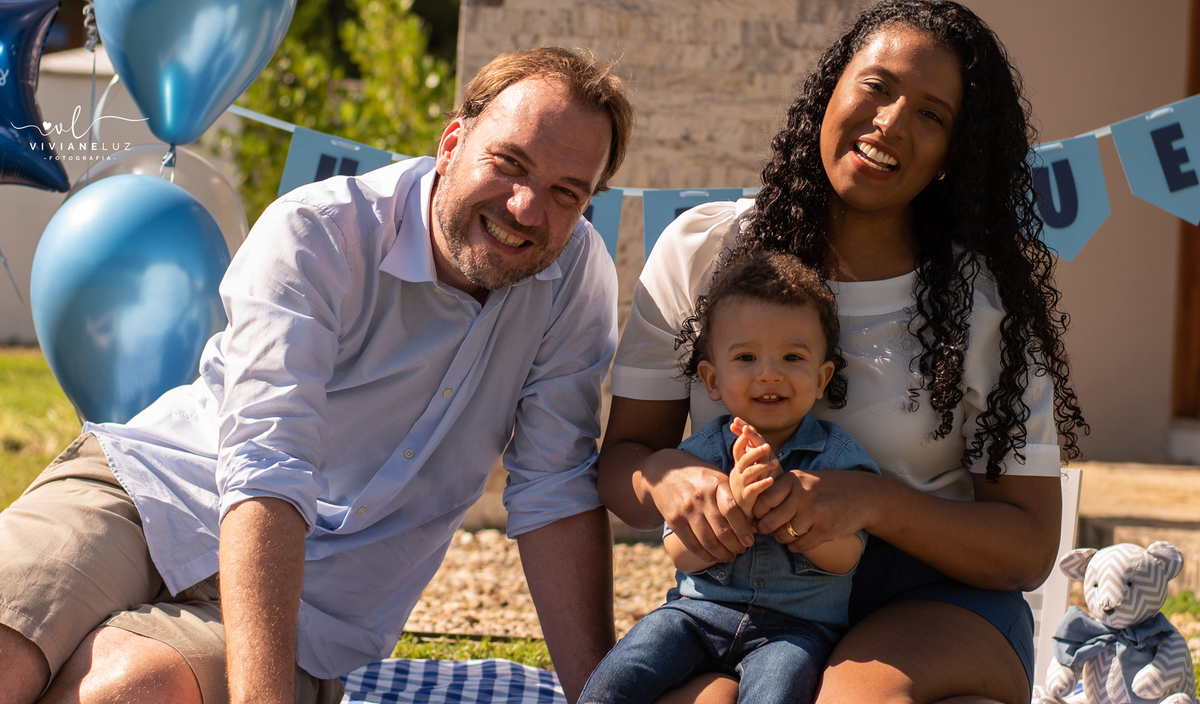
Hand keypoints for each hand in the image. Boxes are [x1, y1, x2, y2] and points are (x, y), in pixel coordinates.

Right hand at [646, 455, 754, 562]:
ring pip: (707, 541)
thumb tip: (752, 524)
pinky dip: (704, 555)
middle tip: (742, 551)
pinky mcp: (673, 520)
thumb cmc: (699, 476)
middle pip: (721, 530)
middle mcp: (700, 497)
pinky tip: (713, 557)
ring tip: (730, 557)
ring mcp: (685, 510)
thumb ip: (733, 496)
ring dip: (721, 554)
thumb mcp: (717, 477)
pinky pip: (691, 544)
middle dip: (735, 546)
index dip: (743, 530)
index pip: (732, 511)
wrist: (664, 471)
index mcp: (715, 484)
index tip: (750, 541)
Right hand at [728, 419, 780, 519]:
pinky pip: (753, 490)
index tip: (746, 427)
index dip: (741, 437)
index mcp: (739, 465)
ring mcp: (741, 486)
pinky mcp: (746, 498)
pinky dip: (762, 484)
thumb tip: (747, 428)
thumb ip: (750, 451)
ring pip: (749, 473)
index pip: (738, 448)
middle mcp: (738, 473)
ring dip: (762, 466)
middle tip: (767, 446)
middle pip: (744, 459)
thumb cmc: (751, 486)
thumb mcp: (751, 468)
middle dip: (754, 451)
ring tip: (775, 462)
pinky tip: (771, 481)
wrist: (745, 512)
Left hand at [753, 468, 876, 551]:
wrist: (863, 496)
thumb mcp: (804, 479)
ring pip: (785, 535)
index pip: (764, 500)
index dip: (757, 512)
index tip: (759, 516)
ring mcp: (815, 513)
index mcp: (794, 479)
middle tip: (765, 530)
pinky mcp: (825, 530)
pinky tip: (797, 541)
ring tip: (785, 533)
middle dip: (765, 529)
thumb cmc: (827, 488)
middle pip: (771, 521)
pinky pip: (800, 545)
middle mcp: (803, 495)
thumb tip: (755, 510)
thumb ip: (781, 490)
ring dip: (781, 538)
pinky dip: (795, 546)